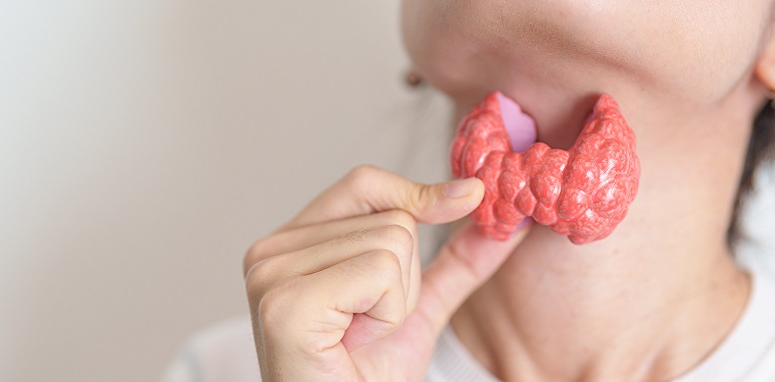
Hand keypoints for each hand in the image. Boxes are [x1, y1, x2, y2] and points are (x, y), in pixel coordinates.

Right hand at [243, 166, 527, 380]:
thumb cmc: (364, 378)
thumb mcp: (417, 308)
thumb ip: (453, 263)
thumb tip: (503, 222)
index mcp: (292, 244)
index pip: (363, 183)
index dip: (416, 193)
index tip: (470, 200)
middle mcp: (270, 251)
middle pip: (390, 218)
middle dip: (404, 281)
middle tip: (366, 327)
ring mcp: (271, 274)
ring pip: (391, 243)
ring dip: (395, 303)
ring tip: (356, 337)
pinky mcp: (286, 302)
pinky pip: (379, 272)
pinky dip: (386, 313)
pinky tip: (350, 342)